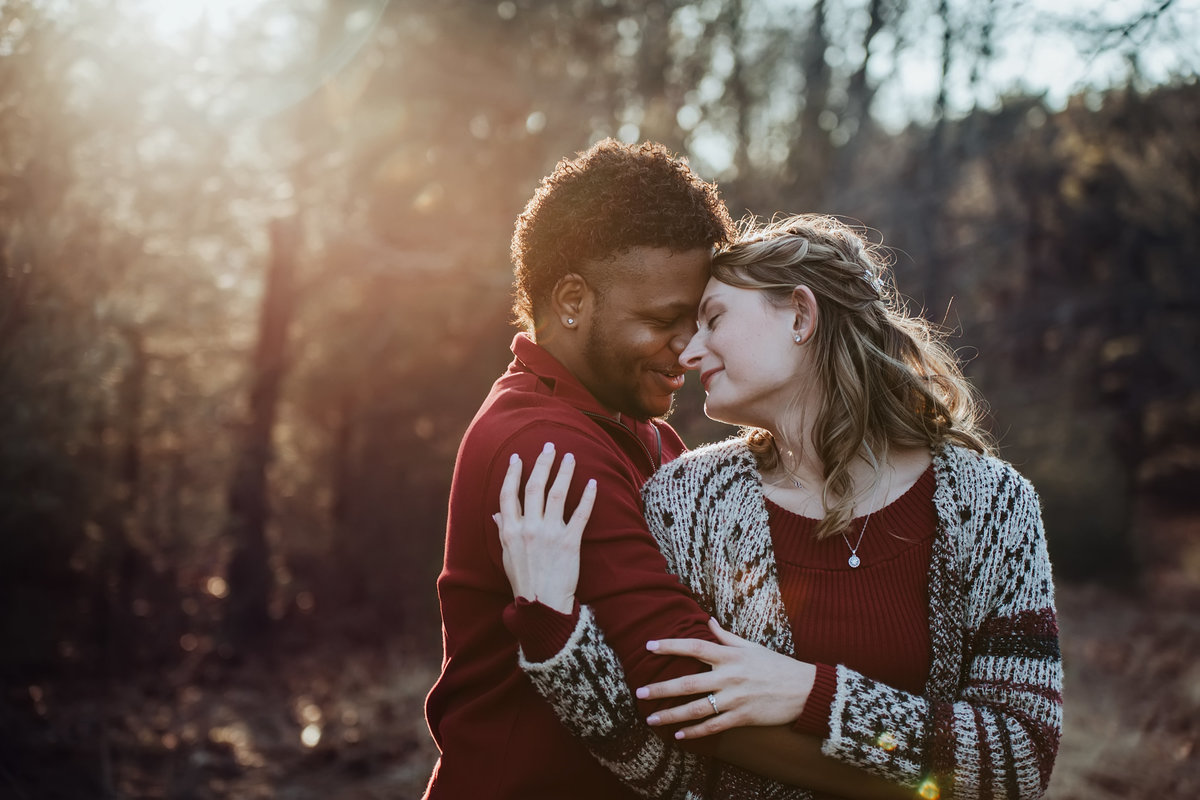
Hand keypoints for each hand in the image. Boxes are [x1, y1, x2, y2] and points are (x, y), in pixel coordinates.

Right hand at [495, 442, 596, 613]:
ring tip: (570, 457)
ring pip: (557, 494)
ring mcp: (549, 534)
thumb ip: (503, 531)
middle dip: (542, 463)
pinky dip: (587, 497)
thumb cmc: (524, 581)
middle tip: (549, 447)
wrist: (542, 605)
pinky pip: (580, 514)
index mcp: (510, 530)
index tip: (517, 457)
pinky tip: (592, 483)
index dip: (513, 473)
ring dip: (564, 472)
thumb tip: (497, 513)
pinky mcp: (569, 542)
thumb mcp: (506, 556)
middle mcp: (528, 528)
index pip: (509, 494)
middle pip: (534, 487)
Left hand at [637, 618, 816, 738]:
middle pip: (688, 683)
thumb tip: (709, 620)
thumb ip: (726, 636)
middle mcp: (729, 677)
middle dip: (661, 689)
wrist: (804, 690)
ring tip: (651, 719)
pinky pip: (713, 727)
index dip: (670, 645)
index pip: (694, 646)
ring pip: (697, 709)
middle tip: (639, 693)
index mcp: (729, 656)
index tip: (649, 645)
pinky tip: (679, 735)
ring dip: (672, 715)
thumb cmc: (776, 665)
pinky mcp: (742, 717)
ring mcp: (735, 699)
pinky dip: (695, 732)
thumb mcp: (751, 646)